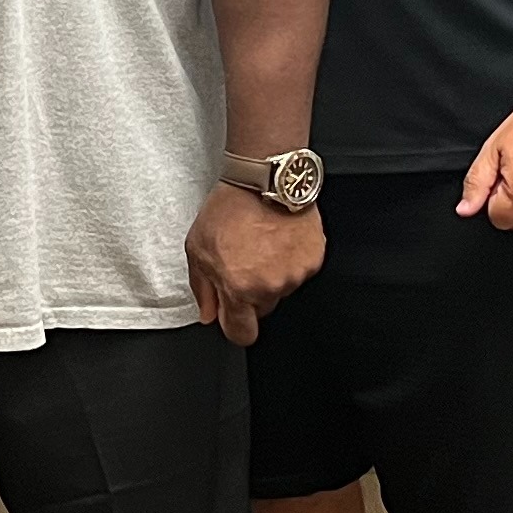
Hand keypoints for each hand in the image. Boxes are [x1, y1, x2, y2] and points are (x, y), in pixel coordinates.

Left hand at [187, 185, 324, 345]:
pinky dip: (290, 260)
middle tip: (244, 263)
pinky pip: (300, 271)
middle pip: (262, 310)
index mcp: (240, 288)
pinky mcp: (314, 259)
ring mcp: (295, 274)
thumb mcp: (198, 248)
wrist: (265, 179)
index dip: (235, 326)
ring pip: (282, 290)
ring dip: (273, 275)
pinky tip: (279, 239)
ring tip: (262, 245)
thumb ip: (202, 287)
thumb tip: (209, 314)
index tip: (232, 315)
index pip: (242, 334)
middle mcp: (270, 287)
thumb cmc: (230, 209)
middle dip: (252, 295)